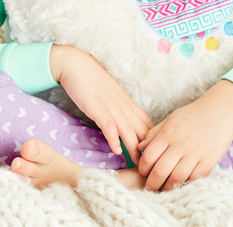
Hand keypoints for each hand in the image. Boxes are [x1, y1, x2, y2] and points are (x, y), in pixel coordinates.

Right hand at [50, 44, 153, 164]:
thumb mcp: (111, 95)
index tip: (154, 155)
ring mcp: (112, 108)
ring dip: (134, 150)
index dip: (153, 141)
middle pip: (142, 131)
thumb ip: (119, 108)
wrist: (77, 65)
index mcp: (128, 103)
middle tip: (150, 167)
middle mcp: (123, 106)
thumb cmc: (92, 80)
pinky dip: (114, 139)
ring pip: (129, 131)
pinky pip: (109, 126)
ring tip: (138, 166)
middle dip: (148, 150)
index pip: (148, 124)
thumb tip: (124, 123)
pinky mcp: (98, 108)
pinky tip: (116, 151)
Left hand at [137, 80, 232, 190]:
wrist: (219, 110)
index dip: (142, 169)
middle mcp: (180, 144)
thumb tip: (139, 148)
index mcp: (168, 133)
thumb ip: (154, 133)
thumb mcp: (171, 119)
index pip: (148, 157)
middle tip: (150, 188)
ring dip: (167, 188)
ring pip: (176, 179)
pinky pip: (193, 179)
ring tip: (164, 190)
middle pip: (160, 171)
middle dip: (151, 184)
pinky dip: (185, 185)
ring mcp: (195, 154)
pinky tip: (181, 185)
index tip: (143, 173)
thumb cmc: (193, 115)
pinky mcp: (208, 161)